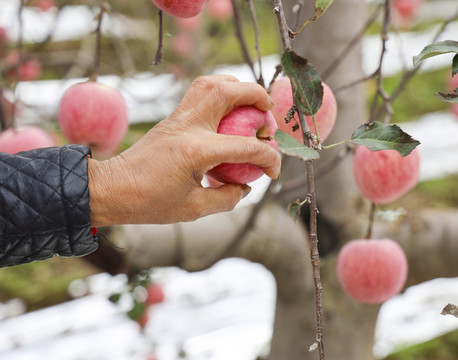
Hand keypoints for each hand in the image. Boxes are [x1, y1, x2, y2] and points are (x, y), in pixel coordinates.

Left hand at [88, 74, 280, 225]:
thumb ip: (227, 197)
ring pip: (211, 82)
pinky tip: (228, 110)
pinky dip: (220, 92)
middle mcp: (189, 126)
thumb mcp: (193, 209)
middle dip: (258, 98)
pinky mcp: (172, 118)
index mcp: (197, 151)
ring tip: (252, 105)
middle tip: (270, 119)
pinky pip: (198, 92)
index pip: (246, 146)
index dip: (269, 159)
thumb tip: (245, 185)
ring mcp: (178, 118)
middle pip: (229, 92)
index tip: (274, 171)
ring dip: (238, 87)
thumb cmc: (149, 204)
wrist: (110, 189)